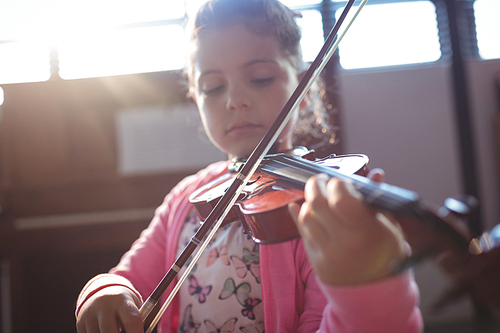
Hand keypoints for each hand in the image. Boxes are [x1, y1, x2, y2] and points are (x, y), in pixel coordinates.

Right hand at [76, 286, 142, 332]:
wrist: (103, 291)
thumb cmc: (123, 303)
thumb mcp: (133, 306)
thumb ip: (135, 320)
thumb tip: (139, 332)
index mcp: (122, 299)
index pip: (132, 320)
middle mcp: (104, 305)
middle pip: (110, 332)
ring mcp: (90, 313)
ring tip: (114, 329)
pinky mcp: (80, 322)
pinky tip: (103, 331)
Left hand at [288, 169, 406, 285]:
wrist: (373, 293)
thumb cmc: (383, 254)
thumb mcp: (389, 227)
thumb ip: (378, 200)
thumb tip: (376, 173)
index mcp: (368, 232)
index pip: (342, 199)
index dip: (338, 184)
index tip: (341, 181)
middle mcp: (346, 243)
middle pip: (318, 203)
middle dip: (316, 185)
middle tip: (321, 181)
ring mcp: (328, 253)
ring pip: (306, 216)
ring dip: (308, 201)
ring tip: (317, 197)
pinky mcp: (315, 260)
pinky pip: (301, 231)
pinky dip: (299, 215)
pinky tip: (300, 205)